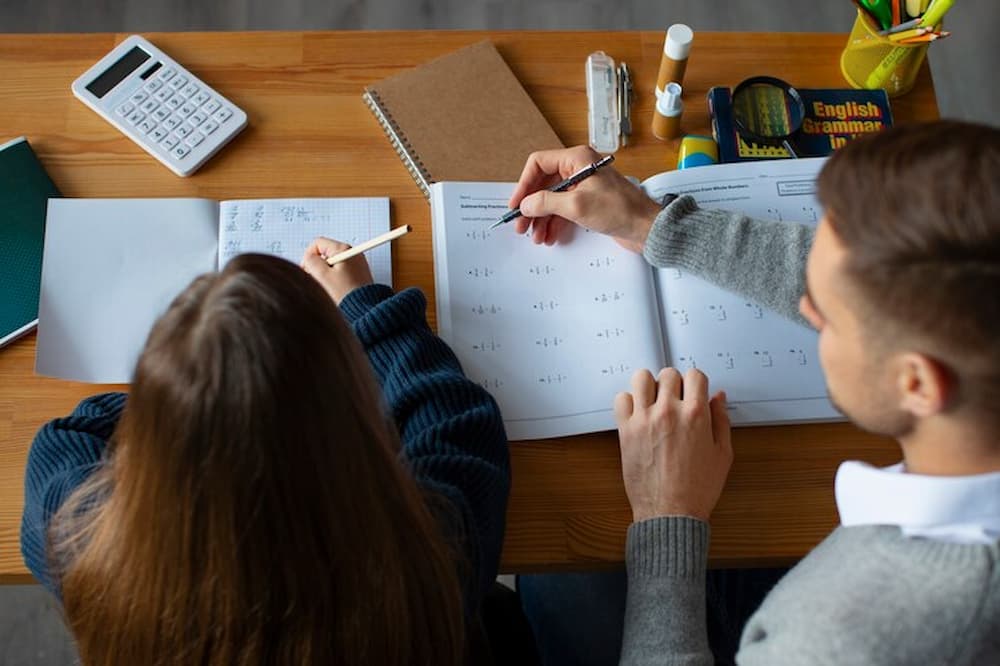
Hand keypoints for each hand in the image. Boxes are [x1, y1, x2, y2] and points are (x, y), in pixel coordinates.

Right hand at [301, 237, 373, 304]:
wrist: (364, 312)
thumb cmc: (345, 294)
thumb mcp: (321, 274)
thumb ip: (310, 260)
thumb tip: (309, 257)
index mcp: (344, 249)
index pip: (318, 243)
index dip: (308, 257)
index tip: (308, 271)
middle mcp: (352, 254)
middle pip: (325, 254)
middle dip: (317, 268)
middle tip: (319, 281)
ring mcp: (356, 265)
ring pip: (332, 265)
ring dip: (325, 276)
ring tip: (329, 289)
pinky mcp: (358, 276)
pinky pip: (340, 274)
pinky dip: (334, 281)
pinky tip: (335, 292)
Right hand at [507, 145, 661, 251]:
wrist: (646, 227)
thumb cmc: (620, 210)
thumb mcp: (576, 206)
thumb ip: (546, 203)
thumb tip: (525, 204)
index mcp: (577, 159)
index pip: (539, 164)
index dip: (524, 184)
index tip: (516, 204)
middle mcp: (579, 168)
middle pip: (544, 184)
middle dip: (531, 207)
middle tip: (521, 226)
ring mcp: (584, 186)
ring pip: (553, 200)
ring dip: (541, 218)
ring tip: (536, 237)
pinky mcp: (589, 202)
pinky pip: (564, 210)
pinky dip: (554, 222)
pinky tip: (549, 236)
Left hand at [615, 368, 732, 522]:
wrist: (670, 512)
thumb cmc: (698, 489)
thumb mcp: (723, 454)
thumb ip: (721, 420)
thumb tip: (718, 398)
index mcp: (696, 415)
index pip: (695, 375)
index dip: (696, 383)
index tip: (693, 392)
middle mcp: (669, 412)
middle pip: (669, 374)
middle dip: (675, 384)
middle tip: (675, 399)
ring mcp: (644, 419)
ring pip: (641, 378)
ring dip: (650, 386)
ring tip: (654, 401)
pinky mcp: (626, 430)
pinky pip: (621, 399)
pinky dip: (629, 402)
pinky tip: (638, 413)